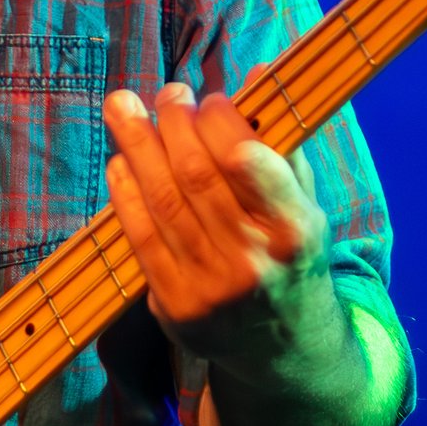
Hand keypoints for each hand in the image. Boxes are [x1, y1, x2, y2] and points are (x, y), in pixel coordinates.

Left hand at [101, 82, 333, 370]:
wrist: (288, 352)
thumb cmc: (294, 260)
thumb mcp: (307, 206)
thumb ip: (282, 144)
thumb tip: (262, 73)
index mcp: (295, 230)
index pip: (249, 162)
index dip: (221, 120)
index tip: (211, 99)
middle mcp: (253, 261)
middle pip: (195, 174)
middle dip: (172, 121)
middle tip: (167, 93)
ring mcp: (210, 287)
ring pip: (161, 199)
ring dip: (136, 144)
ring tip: (124, 106)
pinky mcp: (175, 307)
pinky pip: (140, 236)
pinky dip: (125, 192)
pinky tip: (120, 161)